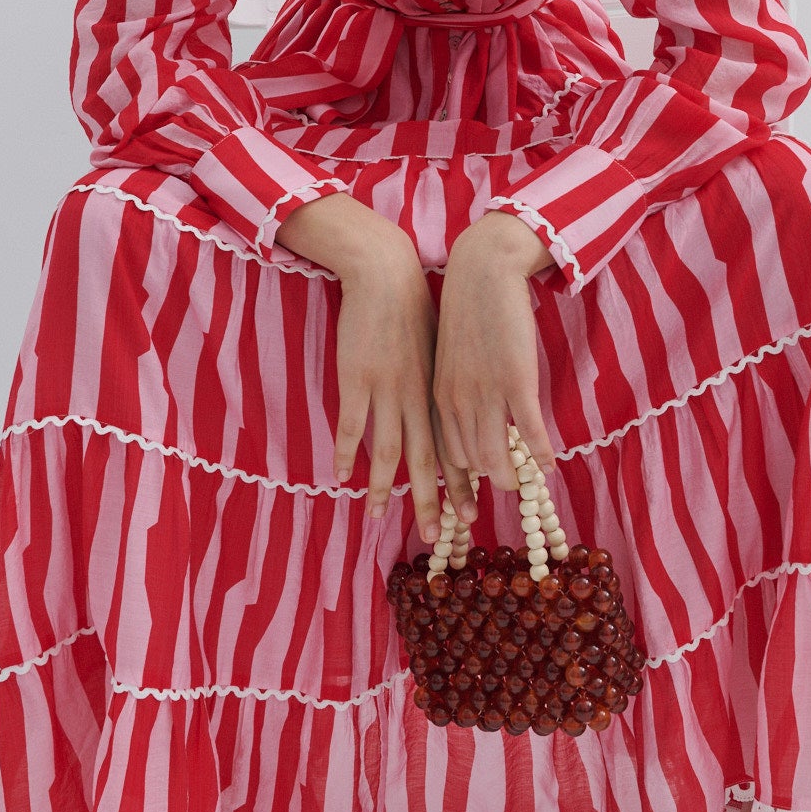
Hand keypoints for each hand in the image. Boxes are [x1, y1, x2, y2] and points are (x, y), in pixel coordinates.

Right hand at [328, 234, 470, 546]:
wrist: (388, 274)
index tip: (468, 516)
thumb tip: (449, 416)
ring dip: (384, 488)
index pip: (452, 448)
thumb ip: (440, 386)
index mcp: (439, 390)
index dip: (460, 484)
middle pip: (426, 459)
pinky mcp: (358, 377)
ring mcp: (387, 388)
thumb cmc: (413, 310)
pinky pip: (352, 424)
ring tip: (378, 516)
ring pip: (389, 449)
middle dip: (432, 500)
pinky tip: (342, 475)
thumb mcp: (439, 350)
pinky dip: (348, 452)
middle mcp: (417, 396)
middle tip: (437, 537)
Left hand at [431, 213, 556, 493]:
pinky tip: (551, 466)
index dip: (453, 485)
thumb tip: (470, 416)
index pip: (445, 455)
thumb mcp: (450, 356)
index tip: (458, 509)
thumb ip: (456, 389)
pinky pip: (528, 430)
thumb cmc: (469, 311)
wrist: (482, 271)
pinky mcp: (516, 380)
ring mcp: (487, 393)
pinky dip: (540, 454)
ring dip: (512, 476)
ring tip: (525, 488)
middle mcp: (459, 401)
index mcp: (440, 396)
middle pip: (471, 463)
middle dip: (482, 487)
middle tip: (494, 506)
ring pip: (497, 454)